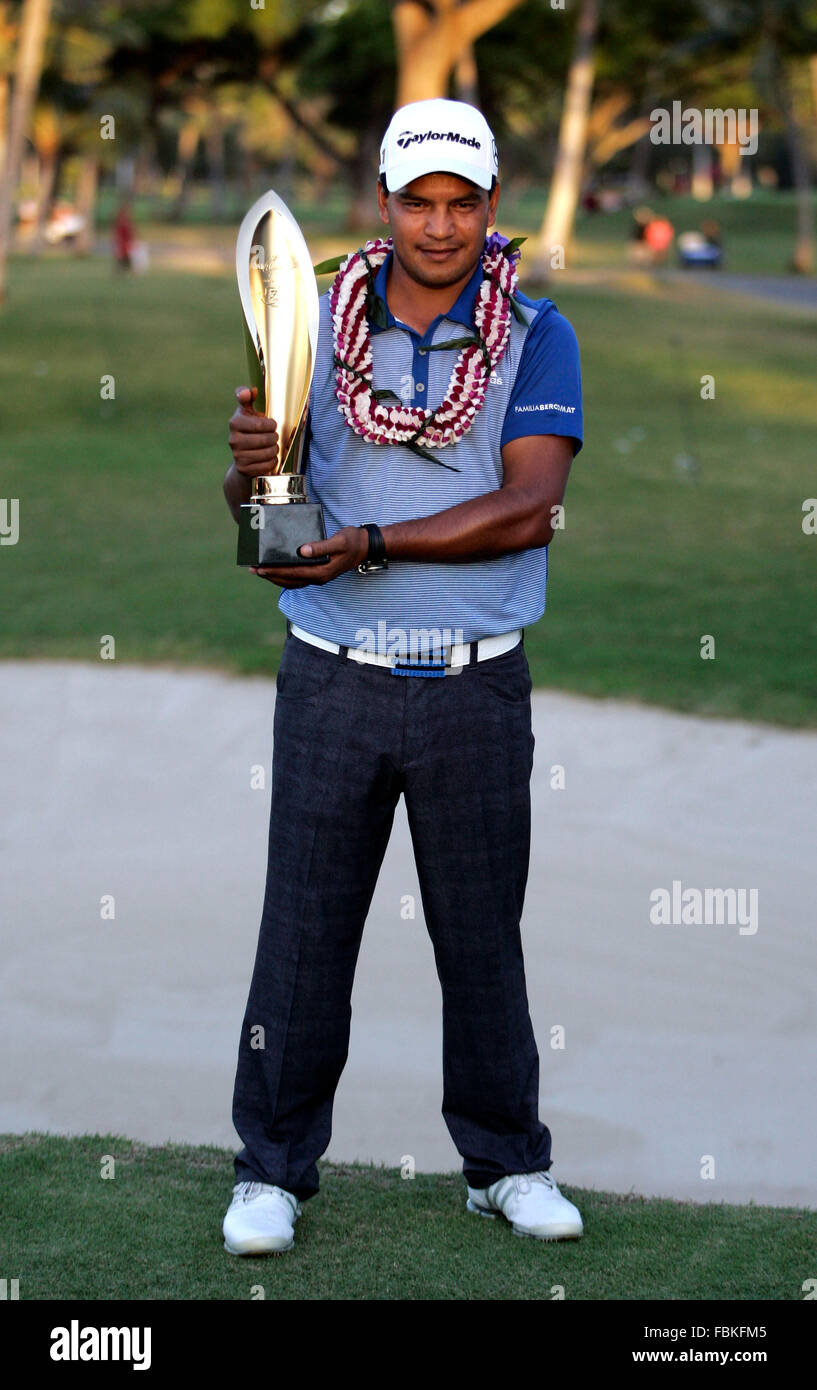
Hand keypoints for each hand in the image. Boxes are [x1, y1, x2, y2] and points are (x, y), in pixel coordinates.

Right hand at [228, 386, 278, 476]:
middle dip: (274, 437)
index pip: (260, 424)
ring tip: (272, 446)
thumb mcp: (247, 411)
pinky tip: (269, 457)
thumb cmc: (248, 429)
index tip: (272, 425)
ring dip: (274, 449)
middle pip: (266, 439)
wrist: (242, 455)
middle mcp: (233, 439)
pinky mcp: (243, 468)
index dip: (271, 425)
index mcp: (235, 422)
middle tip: (273, 436)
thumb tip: (249, 391)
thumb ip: (247, 398)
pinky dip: (272, 461)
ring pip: (268, 453)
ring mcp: (237, 455)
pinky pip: (266, 465)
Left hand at [251, 526, 369, 587]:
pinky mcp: (318, 572)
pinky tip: (277, 570)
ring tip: (260, 571)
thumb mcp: (339, 541)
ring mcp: (318, 577)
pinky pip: (298, 578)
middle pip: (289, 580)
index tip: (260, 568)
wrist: (365, 547)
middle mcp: (318, 577)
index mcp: (321, 572)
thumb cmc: (353, 541)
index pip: (293, 573)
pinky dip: (285, 575)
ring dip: (275, 577)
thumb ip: (321, 546)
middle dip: (270, 575)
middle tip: (253, 570)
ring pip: (292, 581)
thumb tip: (302, 551)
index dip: (275, 571)